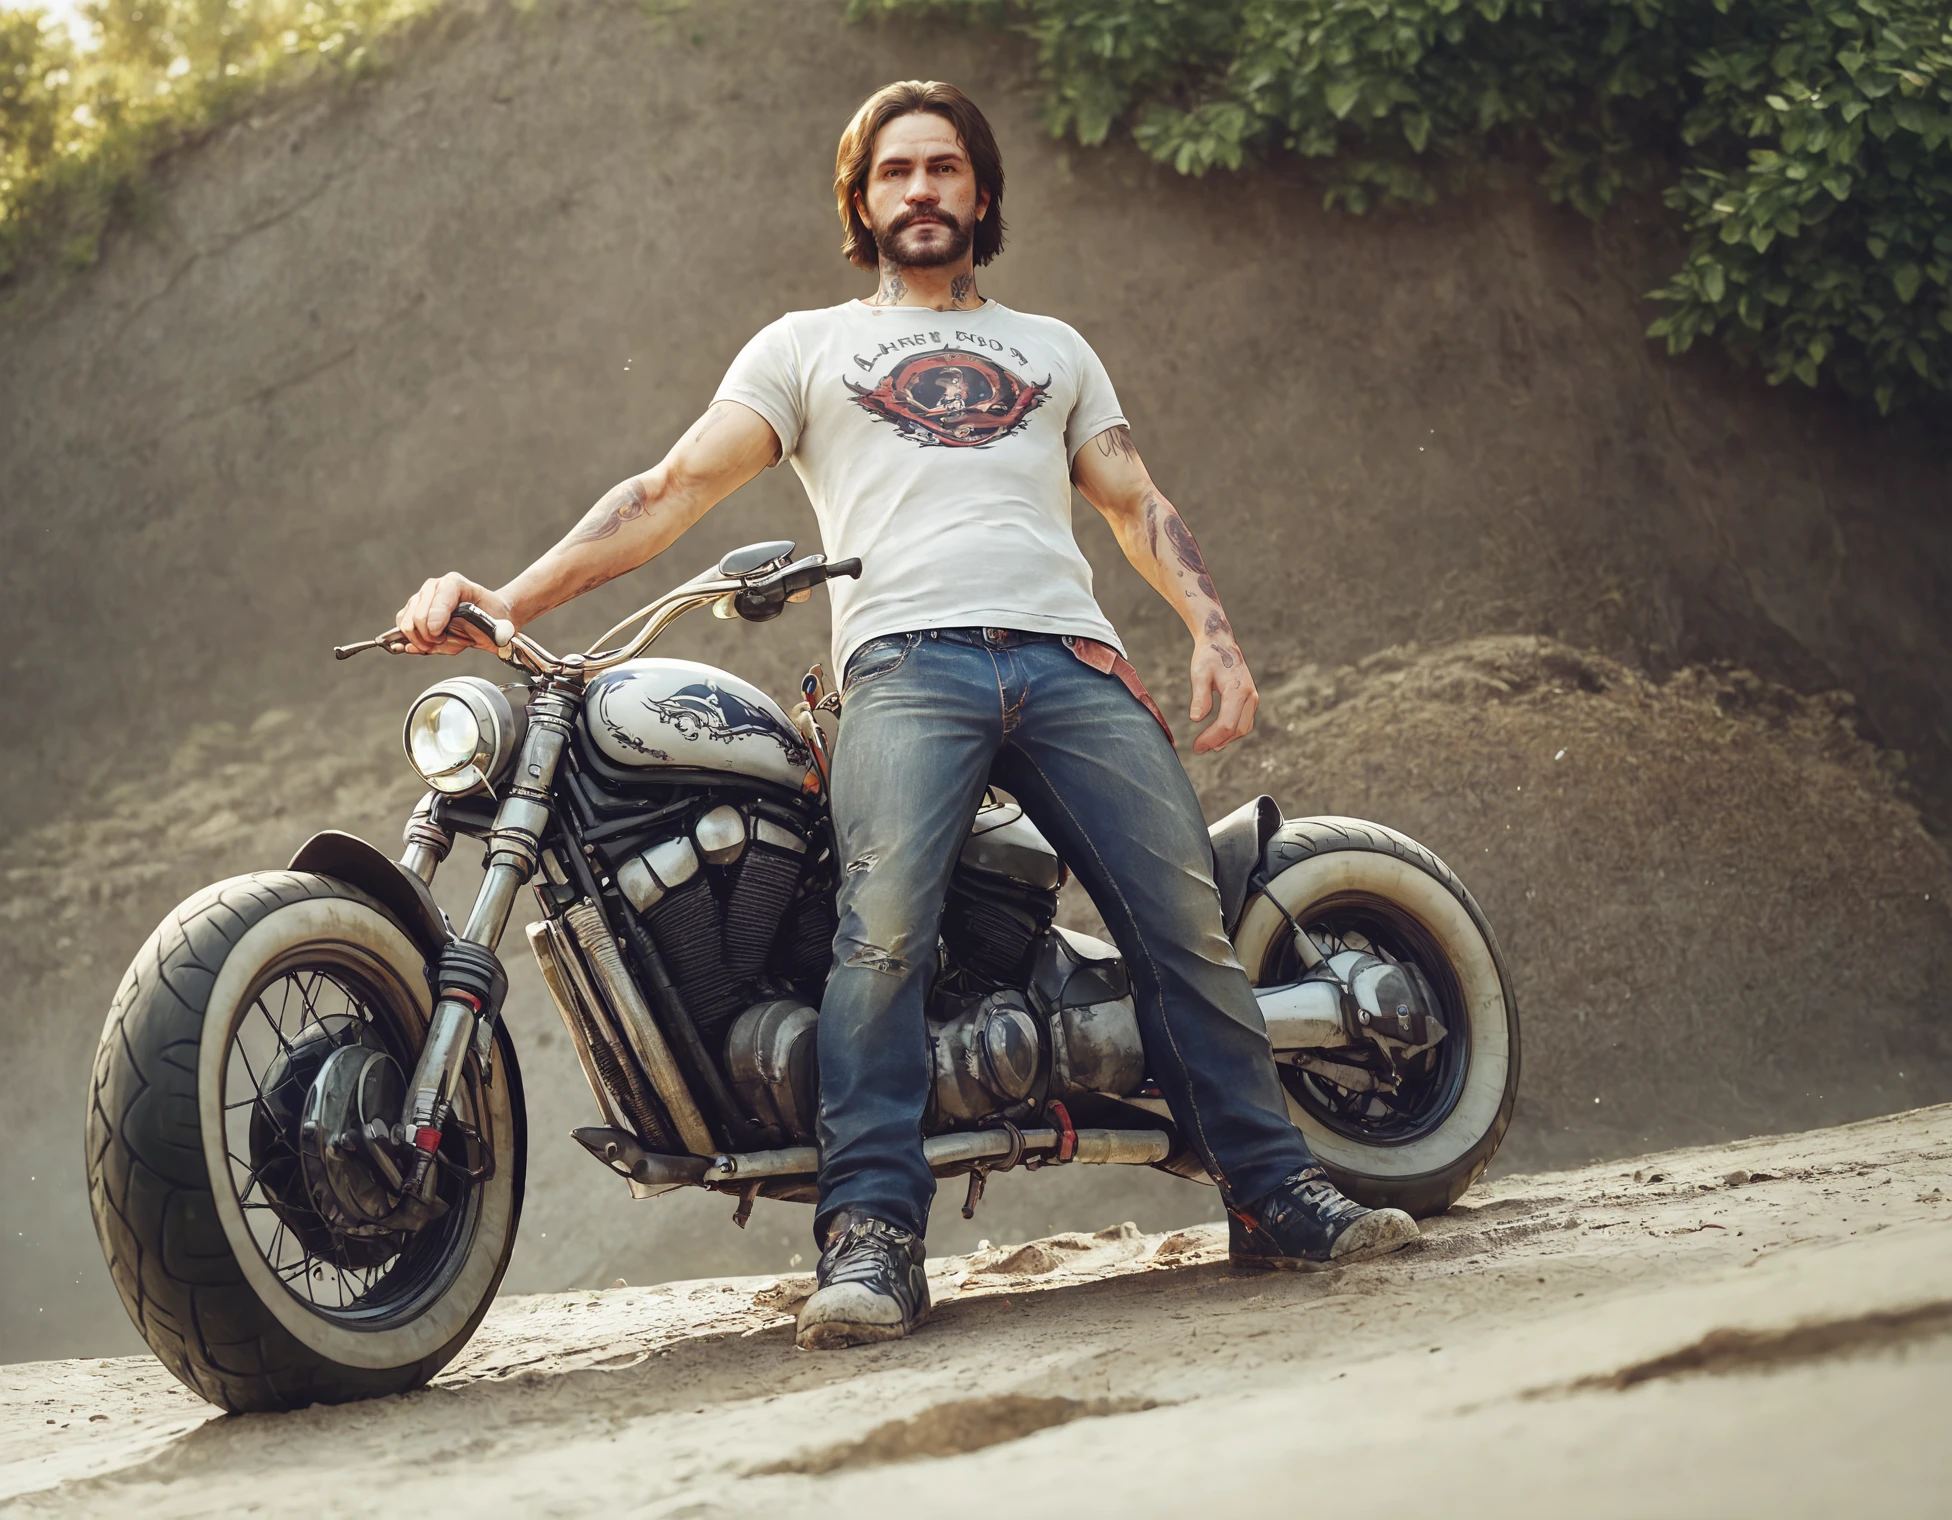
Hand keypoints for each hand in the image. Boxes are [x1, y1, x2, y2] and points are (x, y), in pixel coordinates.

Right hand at [393, 573, 514, 655]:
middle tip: (443, 641)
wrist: (489, 613)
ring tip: (439, 642)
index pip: (440, 600)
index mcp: (454, 583)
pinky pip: (402, 628)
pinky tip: (429, 643)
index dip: (436, 619)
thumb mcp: (493, 626)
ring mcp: (421, 597)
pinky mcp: (412, 609)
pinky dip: (414, 641)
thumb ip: (470, 635)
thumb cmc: (491, 618)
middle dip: (429, 636)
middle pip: (418, 616)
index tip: (438, 635)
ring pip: (407, 623)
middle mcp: (434, 586)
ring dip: (422, 640)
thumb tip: (449, 640)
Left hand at [1189, 638, 1257, 753]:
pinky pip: (1244, 721)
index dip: (1211, 738)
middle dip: (1217, 741)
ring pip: (1243, 727)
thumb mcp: (1199, 674)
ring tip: (1206, 745)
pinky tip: (1217, 737)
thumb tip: (1196, 719)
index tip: (1196, 746)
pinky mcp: (1251, 699)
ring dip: (1226, 739)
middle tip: (1198, 748)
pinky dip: (1232, 731)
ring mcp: (1253, 698)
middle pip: (1237, 729)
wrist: (1221, 642)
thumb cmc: (1209, 657)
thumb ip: (1200, 697)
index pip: (1227, 724)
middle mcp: (1250, 695)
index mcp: (1238, 690)